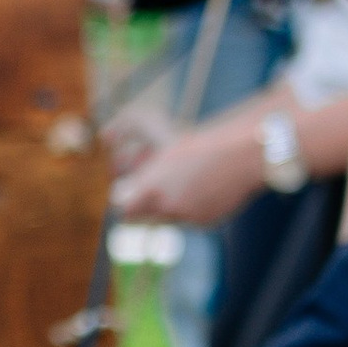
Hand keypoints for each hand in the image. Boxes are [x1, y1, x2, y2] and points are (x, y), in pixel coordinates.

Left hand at [109, 116, 271, 228]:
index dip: (124, 194)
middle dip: (142, 201)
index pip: (121, 206)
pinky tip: (200, 186)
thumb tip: (104, 136)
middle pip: (141, 216)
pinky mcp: (208, 223)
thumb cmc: (197, 136)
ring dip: (166, 204)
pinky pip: (190, 219)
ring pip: (166, 218)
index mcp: (151, 188)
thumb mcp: (155, 123)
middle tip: (149, 184)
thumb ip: (126, 127)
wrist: (244, 153)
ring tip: (178, 181)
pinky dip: (190, 205)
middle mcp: (167, 209)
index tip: (127, 184)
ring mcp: (188, 218)